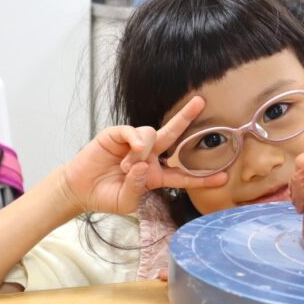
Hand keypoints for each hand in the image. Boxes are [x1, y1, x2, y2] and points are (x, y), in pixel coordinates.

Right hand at [59, 96, 227, 215]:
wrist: (79, 189)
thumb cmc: (105, 196)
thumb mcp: (125, 202)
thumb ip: (137, 189)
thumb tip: (143, 165)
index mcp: (155, 175)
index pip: (183, 175)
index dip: (202, 177)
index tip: (224, 178)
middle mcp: (149, 155)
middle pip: (174, 135)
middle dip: (187, 117)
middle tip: (201, 101)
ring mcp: (134, 143)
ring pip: (152, 134)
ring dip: (142, 152)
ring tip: (124, 167)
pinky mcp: (117, 134)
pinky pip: (133, 130)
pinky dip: (134, 140)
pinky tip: (129, 151)